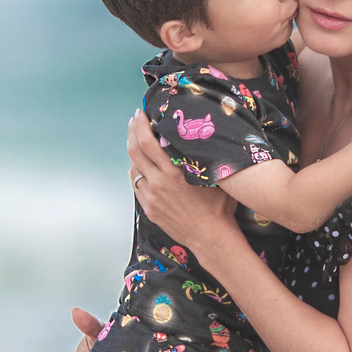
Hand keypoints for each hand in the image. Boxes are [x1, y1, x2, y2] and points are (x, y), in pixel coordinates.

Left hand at [128, 111, 237, 253]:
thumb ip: (204, 158)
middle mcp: (159, 183)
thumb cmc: (218, 207)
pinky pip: (136, 186)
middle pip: (135, 151)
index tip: (141, 114)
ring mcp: (152, 197)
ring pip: (134, 169)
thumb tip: (203, 137)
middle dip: (132, 132)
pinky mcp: (149, 209)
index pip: (148, 143)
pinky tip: (137, 166)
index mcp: (174, 172)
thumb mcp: (214, 176)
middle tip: (134, 120)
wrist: (211, 237)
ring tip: (136, 140)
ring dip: (133, 152)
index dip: (141, 125)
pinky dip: (135, 173)